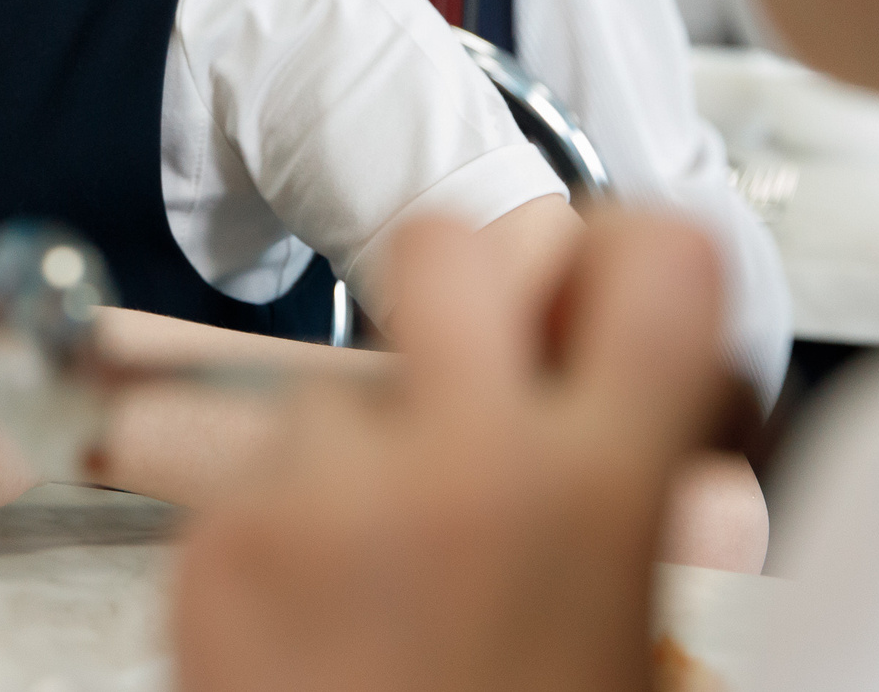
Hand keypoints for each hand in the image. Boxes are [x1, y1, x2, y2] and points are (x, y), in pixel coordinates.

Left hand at [170, 212, 731, 691]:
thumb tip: (655, 415)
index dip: (630, 264)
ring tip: (385, 561)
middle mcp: (463, 462)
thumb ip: (639, 502)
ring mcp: (325, 491)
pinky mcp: (219, 538)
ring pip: (326, 382)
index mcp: (602, 492)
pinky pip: (249, 470)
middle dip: (459, 293)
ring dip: (357, 443)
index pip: (659, 258)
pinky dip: (277, 521)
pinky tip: (317, 610)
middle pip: (446, 245)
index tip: (605, 300)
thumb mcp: (628, 634)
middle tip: (473, 376)